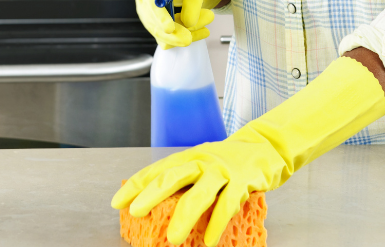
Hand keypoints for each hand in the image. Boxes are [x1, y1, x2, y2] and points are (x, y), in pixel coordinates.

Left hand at [111, 135, 282, 245]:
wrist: (267, 147)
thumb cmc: (229, 161)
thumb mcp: (203, 165)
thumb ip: (184, 181)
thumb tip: (155, 203)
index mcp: (188, 157)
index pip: (156, 170)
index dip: (136, 186)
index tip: (117, 202)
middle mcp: (202, 161)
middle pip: (173, 177)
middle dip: (152, 195)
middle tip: (135, 212)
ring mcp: (222, 170)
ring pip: (200, 194)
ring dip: (184, 217)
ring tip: (172, 239)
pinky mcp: (243, 181)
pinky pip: (228, 204)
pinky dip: (218, 223)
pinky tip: (209, 241)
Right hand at [134, 0, 214, 47]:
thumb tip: (189, 21)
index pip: (151, 3)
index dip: (160, 17)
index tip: (169, 28)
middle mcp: (145, 3)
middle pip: (155, 25)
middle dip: (177, 33)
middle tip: (199, 33)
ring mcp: (150, 17)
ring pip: (165, 36)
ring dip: (188, 32)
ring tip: (207, 19)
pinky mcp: (158, 28)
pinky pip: (170, 40)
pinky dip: (187, 36)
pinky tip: (202, 30)